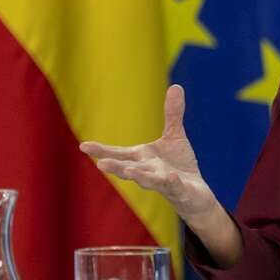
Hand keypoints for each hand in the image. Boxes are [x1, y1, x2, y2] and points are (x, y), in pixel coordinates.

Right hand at [79, 85, 218, 224]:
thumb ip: (172, 114)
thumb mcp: (175, 136)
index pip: (119, 154)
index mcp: (143, 158)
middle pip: (129, 168)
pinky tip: (171, 177)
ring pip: (149, 180)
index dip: (102, 151)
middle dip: (116, 166)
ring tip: (129, 172)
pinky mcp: (181, 190)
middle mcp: (149, 171)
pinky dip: (172, 183)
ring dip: (139, 176)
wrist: (195, 194)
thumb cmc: (179, 166)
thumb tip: (175, 86)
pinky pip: (175, 186)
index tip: (83, 146)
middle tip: (100, 164)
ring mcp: (164, 182)